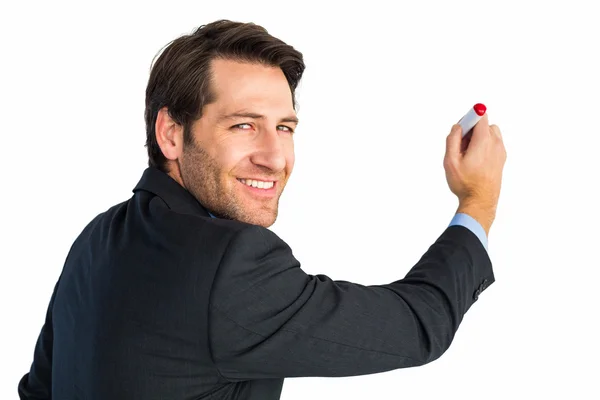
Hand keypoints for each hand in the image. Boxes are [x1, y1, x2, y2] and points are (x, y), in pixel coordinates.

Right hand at [443, 114, 506, 234]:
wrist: (480, 201)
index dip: (469, 119)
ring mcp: (501, 151)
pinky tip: (475, 161)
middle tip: (461, 146)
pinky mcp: (502, 159)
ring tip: (468, 154)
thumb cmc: (465, 183)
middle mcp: (496, 144)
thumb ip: (452, 139)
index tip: (461, 130)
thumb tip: (457, 127)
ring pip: (490, 134)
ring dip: (478, 138)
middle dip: (471, 130)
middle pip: (484, 124)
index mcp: (484, 141)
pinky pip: (493, 144)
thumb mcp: (450, 161)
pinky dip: (484, 146)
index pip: (481, 116)